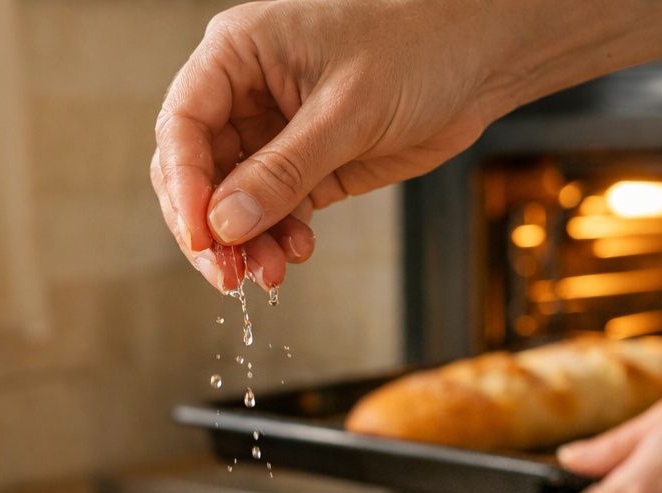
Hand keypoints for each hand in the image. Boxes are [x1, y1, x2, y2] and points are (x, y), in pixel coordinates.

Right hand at [152, 0, 515, 291]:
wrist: (479, 58)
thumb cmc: (417, 48)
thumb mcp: (347, 111)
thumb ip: (283, 171)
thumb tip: (225, 225)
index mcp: (237, 54)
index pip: (183, 126)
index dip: (184, 187)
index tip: (202, 237)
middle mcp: (244, 93)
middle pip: (197, 172)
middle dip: (210, 228)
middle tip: (228, 275)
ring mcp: (273, 133)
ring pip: (233, 202)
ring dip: (248, 243)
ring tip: (272, 274)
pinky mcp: (306, 166)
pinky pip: (274, 212)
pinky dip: (280, 239)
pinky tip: (298, 254)